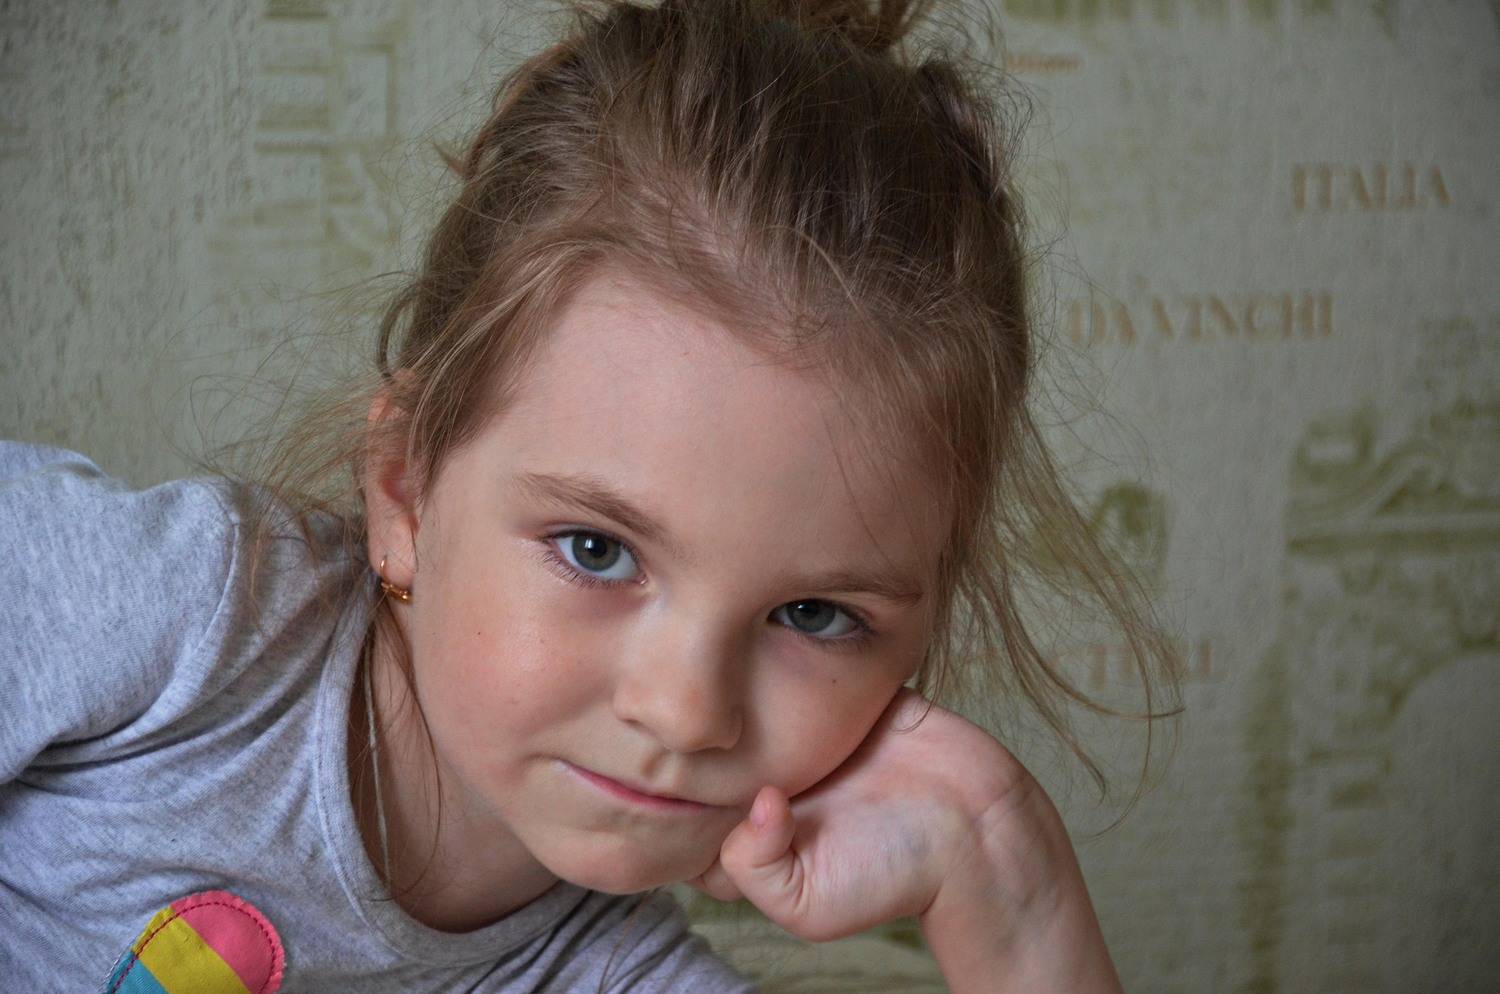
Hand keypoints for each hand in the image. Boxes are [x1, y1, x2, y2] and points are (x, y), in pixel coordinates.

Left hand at [683, 687, 1052, 944]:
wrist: (980, 830)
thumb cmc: (898, 876)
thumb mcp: (809, 906)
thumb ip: (755, 869)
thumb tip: (753, 800)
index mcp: (751, 830)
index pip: (682, 810)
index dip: (666, 789)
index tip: (664, 765)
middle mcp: (770, 779)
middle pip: (706, 748)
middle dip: (691, 728)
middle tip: (685, 701)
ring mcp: (804, 735)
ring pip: (746, 700)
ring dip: (734, 681)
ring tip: (721, 660)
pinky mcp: (842, 697)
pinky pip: (802, 668)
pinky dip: (788, 655)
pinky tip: (766, 639)